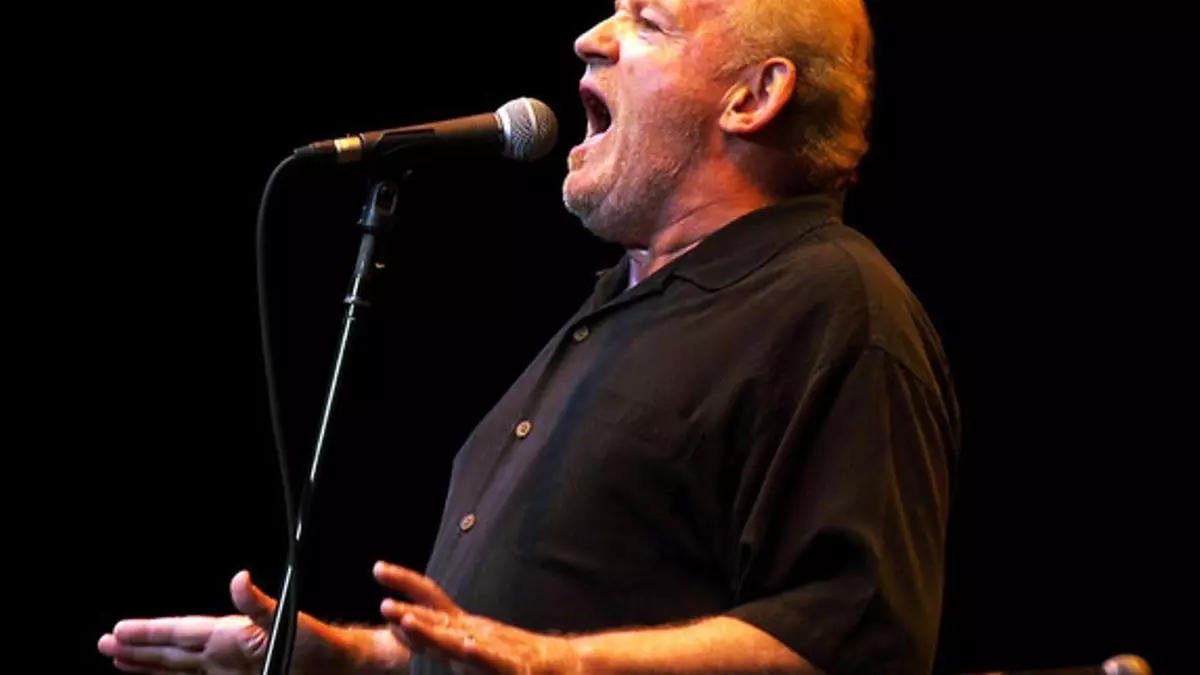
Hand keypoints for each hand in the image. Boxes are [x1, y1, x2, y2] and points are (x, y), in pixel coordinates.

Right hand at [97, 570, 353, 674]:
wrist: (336, 666)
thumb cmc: (314, 644)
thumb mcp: (284, 621)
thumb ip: (256, 604)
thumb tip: (238, 578)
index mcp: (229, 635)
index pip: (179, 633)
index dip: (148, 632)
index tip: (118, 630)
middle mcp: (223, 650)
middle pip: (170, 648)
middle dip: (137, 647)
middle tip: (104, 643)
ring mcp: (227, 667)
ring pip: (177, 664)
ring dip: (148, 662)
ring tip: (118, 658)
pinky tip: (159, 674)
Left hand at [374, 561, 579, 674]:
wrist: (566, 664)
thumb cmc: (517, 658)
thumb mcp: (473, 646)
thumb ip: (444, 638)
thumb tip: (405, 625)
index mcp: (464, 626)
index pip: (431, 599)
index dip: (406, 584)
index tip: (379, 569)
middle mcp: (475, 631)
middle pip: (438, 617)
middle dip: (408, 609)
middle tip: (383, 603)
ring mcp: (493, 647)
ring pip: (457, 640)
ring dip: (432, 632)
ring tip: (408, 622)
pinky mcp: (513, 666)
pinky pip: (492, 661)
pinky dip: (478, 654)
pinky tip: (467, 647)